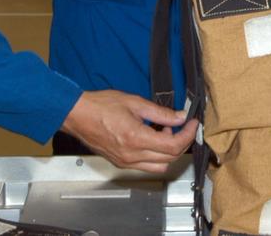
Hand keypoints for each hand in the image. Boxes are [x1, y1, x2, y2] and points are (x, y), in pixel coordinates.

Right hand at [61, 91, 196, 172]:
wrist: (78, 115)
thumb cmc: (100, 106)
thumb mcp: (135, 103)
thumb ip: (160, 112)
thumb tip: (180, 116)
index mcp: (136, 139)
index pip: (173, 145)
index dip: (187, 135)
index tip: (192, 124)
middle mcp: (132, 156)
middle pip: (170, 158)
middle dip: (182, 142)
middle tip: (183, 126)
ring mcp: (126, 162)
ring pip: (160, 166)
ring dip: (169, 152)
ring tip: (164, 131)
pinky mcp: (120, 163)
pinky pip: (146, 166)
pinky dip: (156, 155)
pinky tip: (152, 138)